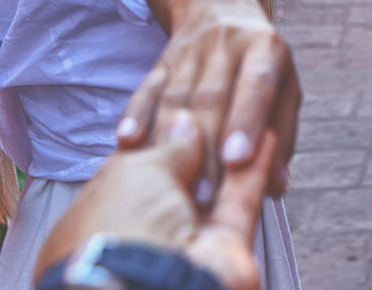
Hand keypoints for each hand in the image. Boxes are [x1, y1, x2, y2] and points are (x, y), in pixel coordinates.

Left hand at [36, 111, 276, 289]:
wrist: (147, 287)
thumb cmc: (119, 228)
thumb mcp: (133, 170)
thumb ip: (165, 145)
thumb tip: (184, 121)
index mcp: (103, 212)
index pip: (135, 163)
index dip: (157, 130)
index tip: (180, 105)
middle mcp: (144, 227)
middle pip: (178, 176)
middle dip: (198, 140)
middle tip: (219, 100)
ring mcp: (186, 239)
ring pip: (213, 186)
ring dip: (229, 149)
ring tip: (249, 108)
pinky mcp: (226, 246)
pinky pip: (241, 200)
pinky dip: (255, 167)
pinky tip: (268, 133)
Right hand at [118, 5, 301, 201]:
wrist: (218, 7)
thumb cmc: (261, 64)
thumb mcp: (284, 87)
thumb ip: (281, 134)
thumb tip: (276, 186)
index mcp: (266, 48)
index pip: (256, 83)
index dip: (246, 120)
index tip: (238, 160)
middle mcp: (227, 44)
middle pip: (212, 96)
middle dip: (206, 146)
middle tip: (204, 195)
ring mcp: (190, 50)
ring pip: (178, 96)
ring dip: (171, 141)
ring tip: (171, 185)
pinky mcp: (161, 61)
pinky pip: (147, 88)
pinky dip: (136, 115)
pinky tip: (127, 143)